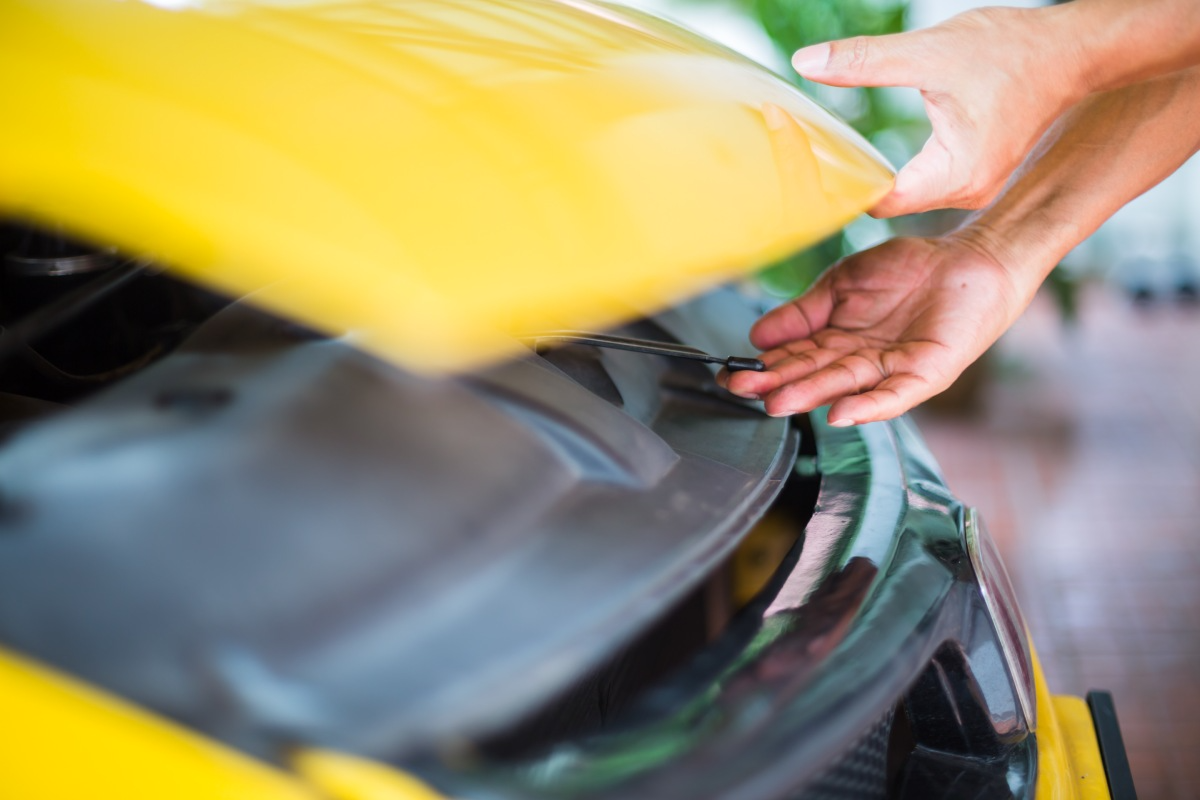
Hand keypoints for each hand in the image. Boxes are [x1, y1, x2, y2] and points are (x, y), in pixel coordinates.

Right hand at [719, 236, 1021, 424]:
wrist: (969, 258)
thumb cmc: (910, 269)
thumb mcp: (842, 283)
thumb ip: (803, 311)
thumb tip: (758, 334)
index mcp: (838, 340)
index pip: (795, 356)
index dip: (764, 364)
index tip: (732, 372)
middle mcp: (861, 361)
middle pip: (814, 374)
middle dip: (778, 383)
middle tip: (744, 389)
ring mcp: (893, 368)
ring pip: (846, 385)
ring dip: (812, 397)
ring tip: (777, 402)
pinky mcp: (927, 371)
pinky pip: (895, 394)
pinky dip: (868, 406)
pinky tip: (841, 414)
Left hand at [792, 6, 1086, 216]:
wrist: (1075, 50)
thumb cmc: (1012, 51)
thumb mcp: (930, 52)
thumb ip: (865, 61)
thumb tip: (806, 62)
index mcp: (955, 174)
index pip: (881, 200)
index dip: (844, 185)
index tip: (811, 166)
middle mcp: (966, 191)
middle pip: (891, 200)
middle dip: (855, 180)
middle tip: (811, 160)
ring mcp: (974, 185)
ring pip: (909, 192)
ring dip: (877, 174)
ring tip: (838, 154)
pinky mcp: (977, 172)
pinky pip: (927, 180)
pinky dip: (901, 166)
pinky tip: (875, 151)